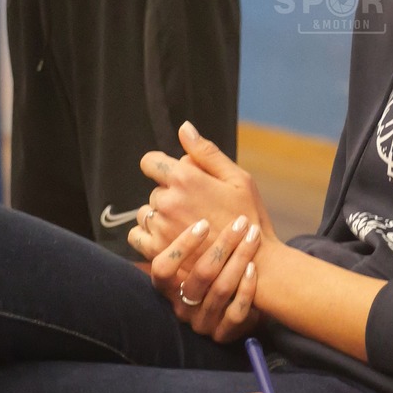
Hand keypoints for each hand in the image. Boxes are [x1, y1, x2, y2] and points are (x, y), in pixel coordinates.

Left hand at [133, 122, 274, 252]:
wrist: (255, 263)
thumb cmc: (250, 217)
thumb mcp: (237, 179)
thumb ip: (206, 153)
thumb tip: (184, 128)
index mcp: (185, 178)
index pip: (150, 161)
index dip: (162, 167)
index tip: (176, 178)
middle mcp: (167, 201)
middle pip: (155, 189)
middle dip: (172, 195)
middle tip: (199, 209)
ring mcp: (160, 228)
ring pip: (147, 213)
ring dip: (160, 217)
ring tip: (188, 227)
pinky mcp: (157, 252)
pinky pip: (137, 236)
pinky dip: (149, 236)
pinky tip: (172, 239)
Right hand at [146, 214, 261, 342]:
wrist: (238, 303)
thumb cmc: (216, 266)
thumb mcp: (196, 252)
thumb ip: (187, 223)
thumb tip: (189, 178)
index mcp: (168, 286)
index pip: (162, 269)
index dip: (180, 248)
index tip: (203, 224)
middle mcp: (181, 306)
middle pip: (199, 276)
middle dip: (222, 245)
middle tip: (240, 223)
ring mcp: (203, 322)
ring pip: (220, 291)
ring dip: (239, 259)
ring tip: (252, 236)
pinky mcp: (224, 333)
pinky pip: (236, 312)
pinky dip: (246, 288)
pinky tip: (255, 268)